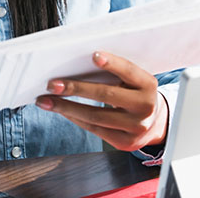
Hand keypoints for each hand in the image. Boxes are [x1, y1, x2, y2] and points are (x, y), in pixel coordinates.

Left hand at [35, 51, 167, 151]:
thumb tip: (75, 64)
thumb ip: (114, 72)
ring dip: (65, 107)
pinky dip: (74, 118)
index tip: (94, 56)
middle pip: (106, 95)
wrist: (154, 123)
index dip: (112, 63)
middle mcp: (146, 106)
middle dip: (75, 89)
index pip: (129, 71)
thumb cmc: (133, 92)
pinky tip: (61, 111)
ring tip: (45, 100)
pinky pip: (95, 129)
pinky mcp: (126, 143)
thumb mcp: (132, 80)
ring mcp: (137, 127)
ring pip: (95, 116)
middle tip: (52, 84)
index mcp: (148, 84)